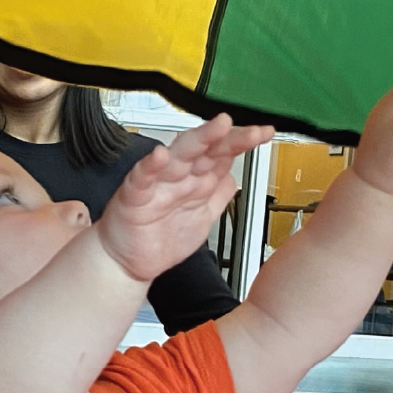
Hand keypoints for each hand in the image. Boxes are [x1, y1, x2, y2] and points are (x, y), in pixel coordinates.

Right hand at [95, 113, 271, 281]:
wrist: (128, 264)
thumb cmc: (159, 240)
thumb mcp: (203, 217)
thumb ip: (219, 194)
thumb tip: (237, 175)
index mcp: (195, 181)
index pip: (222, 154)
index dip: (242, 142)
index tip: (264, 133)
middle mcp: (178, 177)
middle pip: (205, 150)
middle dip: (228, 138)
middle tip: (251, 131)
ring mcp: (157, 185)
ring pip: (178, 156)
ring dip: (198, 141)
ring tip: (217, 127)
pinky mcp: (134, 197)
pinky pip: (142, 178)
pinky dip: (149, 166)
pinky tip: (160, 156)